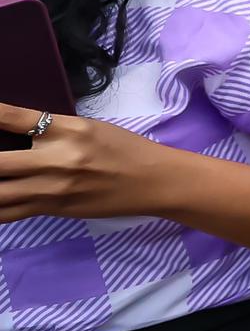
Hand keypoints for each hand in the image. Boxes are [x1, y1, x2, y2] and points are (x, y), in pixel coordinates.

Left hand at [0, 104, 168, 220]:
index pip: (11, 117)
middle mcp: (55, 159)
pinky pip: (7, 214)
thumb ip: (49, 129)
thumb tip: (9, 132)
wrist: (154, 181)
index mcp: (66, 129)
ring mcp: (51, 188)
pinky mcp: (52, 209)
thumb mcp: (88, 128)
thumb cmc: (123, 149)